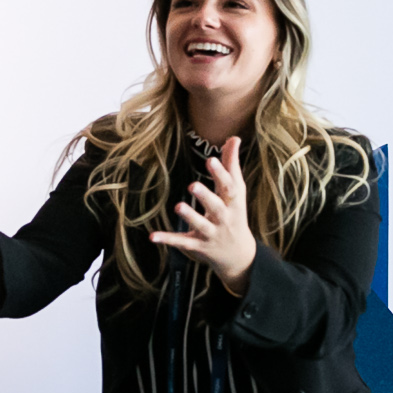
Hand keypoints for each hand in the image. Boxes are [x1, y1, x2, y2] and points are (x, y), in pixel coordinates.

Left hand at [149, 134, 256, 291]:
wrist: (239, 255)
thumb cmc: (235, 215)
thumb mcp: (237, 192)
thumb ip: (232, 165)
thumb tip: (234, 137)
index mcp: (233, 202)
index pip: (229, 187)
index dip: (221, 173)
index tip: (211, 159)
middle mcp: (223, 218)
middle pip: (216, 207)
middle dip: (206, 197)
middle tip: (192, 185)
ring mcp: (211, 233)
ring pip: (201, 225)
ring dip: (190, 216)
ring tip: (178, 206)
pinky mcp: (198, 245)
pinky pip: (183, 242)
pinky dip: (168, 240)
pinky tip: (153, 236)